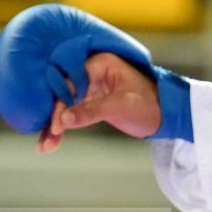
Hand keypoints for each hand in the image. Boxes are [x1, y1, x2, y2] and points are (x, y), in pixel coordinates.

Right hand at [37, 52, 160, 152]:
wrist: (167, 115)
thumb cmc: (150, 104)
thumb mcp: (121, 107)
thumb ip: (92, 111)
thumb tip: (64, 120)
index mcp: (99, 64)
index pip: (70, 81)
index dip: (60, 103)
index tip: (56, 124)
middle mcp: (92, 73)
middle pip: (63, 94)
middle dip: (53, 117)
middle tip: (47, 139)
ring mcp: (90, 88)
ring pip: (65, 106)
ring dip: (55, 126)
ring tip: (45, 147)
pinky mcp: (92, 103)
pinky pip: (72, 115)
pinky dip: (63, 128)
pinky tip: (51, 143)